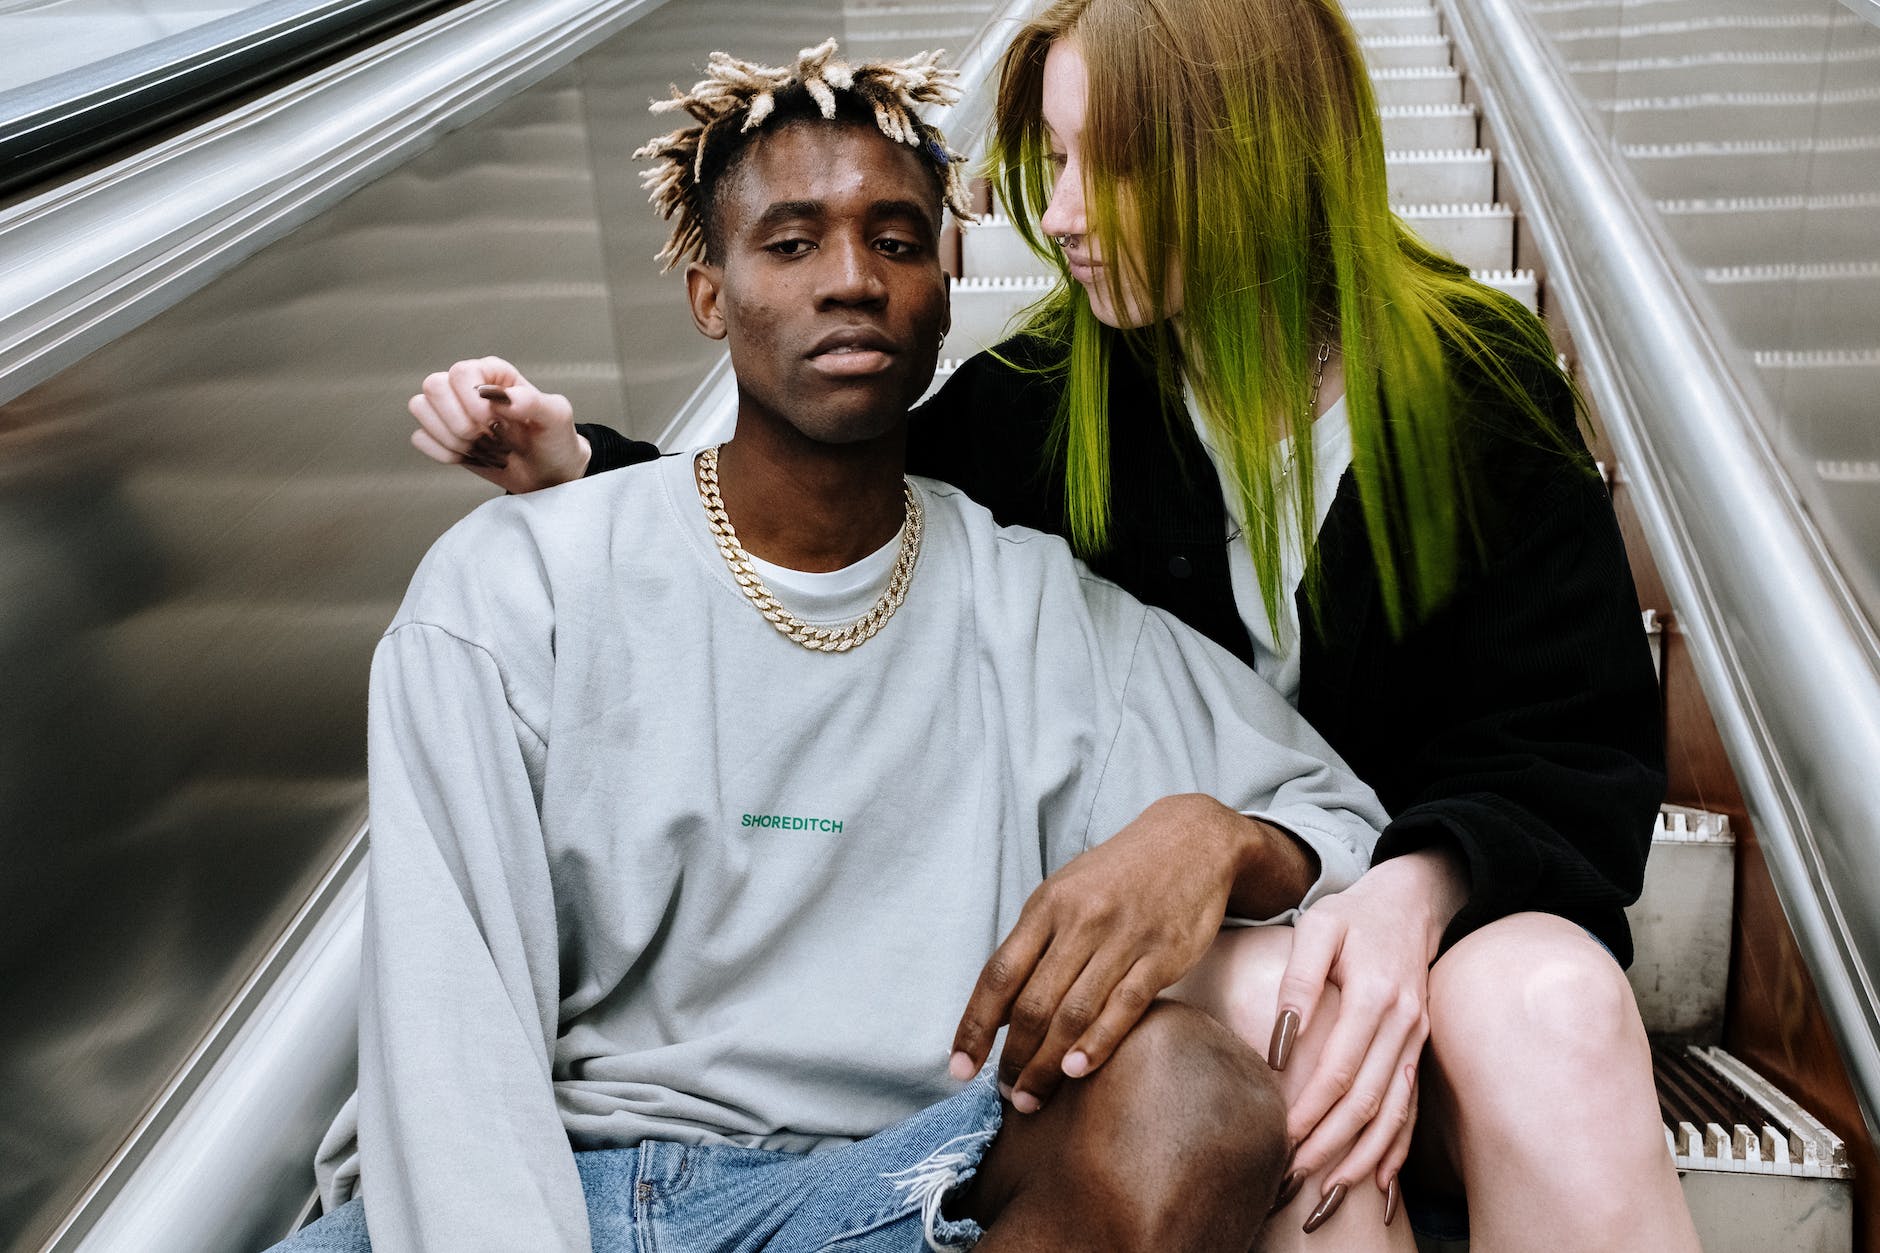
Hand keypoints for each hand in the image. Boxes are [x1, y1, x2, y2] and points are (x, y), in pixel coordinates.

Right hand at [408, 357, 587, 492]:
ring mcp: (451, 410)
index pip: (460, 372)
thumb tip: (502, 397)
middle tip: (486, 435)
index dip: (472, 400)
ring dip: (451, 437)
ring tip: (481, 446)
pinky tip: (470, 456)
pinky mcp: (442, 434)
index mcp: (492, 373)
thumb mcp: (556, 418)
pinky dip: (444, 453)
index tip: (494, 421)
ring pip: (421, 409)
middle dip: (459, 421)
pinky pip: (420, 438)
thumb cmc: (553, 440)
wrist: (547, 473)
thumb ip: (533, 402)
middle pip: (433, 387)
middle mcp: (466, 386)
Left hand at [949, 795, 1288, 1112]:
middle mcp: (1080, 921)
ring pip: (1074, 1013)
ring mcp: (1122, 939)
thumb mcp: (1066, 893)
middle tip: (1006, 1095)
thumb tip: (1001, 1011)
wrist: (1191, 841)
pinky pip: (1124, 1007)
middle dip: (1013, 1058)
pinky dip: (1097, 1043)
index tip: (959, 1067)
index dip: (975, 1026)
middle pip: (1033, 1003)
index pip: (998, 975)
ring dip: (1048, 1064)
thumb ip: (1035, 946)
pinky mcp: (1162, 956)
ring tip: (1033, 1096)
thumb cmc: (1119, 875)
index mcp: (1047, 906)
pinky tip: (1078, 1072)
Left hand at [1271, 847, 1466, 1202]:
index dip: (1310, 1110)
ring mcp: (1418, 1039)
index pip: (1340, 1070)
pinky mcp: (1420, 1048)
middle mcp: (1404, 1024)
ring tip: (1328, 1191)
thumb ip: (1298, 978)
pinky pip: (1411, 1107)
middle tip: (1292, 1177)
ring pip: (1393, 1113)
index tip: (1280, 1139)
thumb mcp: (1319, 926)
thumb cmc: (1354, 913)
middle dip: (1330, 1146)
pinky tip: (1378, 1180)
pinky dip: (1396, 1147)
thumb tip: (1280, 1041)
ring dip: (1362, 1157)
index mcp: (1374, 994)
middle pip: (1367, 1102)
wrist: (1412, 902)